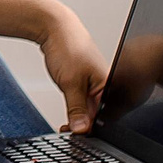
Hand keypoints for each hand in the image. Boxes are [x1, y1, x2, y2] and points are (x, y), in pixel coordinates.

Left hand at [37, 7, 107, 131]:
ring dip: (77, 116)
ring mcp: (94, 83)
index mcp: (108, 86)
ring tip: (65, 123)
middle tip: (65, 129)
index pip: (103, 116)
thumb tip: (81, 129)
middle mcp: (104, 86)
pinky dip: (74, 106)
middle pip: (96, 114)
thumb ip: (77, 108)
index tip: (74, 135)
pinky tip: (68, 111)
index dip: (89, 129)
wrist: (54, 27)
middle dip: (82, 124)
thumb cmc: (67, 47)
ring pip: (87, 108)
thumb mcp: (71, 83)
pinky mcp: (84, 81)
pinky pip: (81, 100)